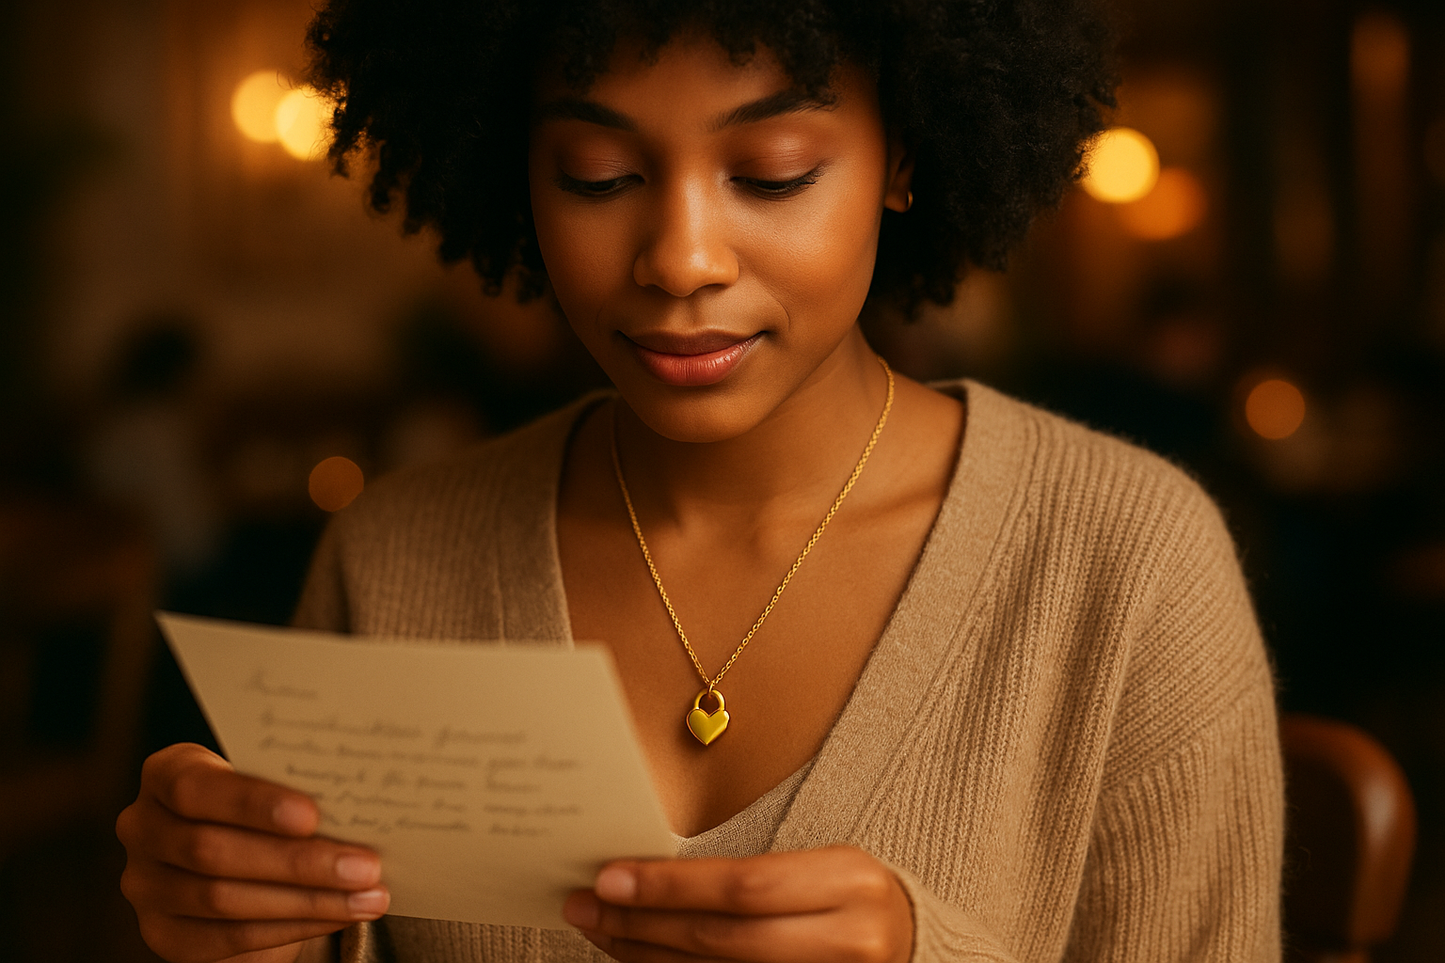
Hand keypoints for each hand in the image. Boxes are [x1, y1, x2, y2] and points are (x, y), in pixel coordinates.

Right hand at [117, 743, 388, 962]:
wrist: (240, 862)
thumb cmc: (265, 809)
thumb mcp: (272, 785)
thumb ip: (296, 789)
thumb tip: (364, 802)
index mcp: (167, 774)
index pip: (195, 787)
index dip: (252, 803)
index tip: (313, 815)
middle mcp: (144, 827)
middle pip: (212, 850)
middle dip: (298, 861)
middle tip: (365, 865)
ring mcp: (146, 885)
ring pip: (224, 899)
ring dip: (307, 900)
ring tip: (367, 895)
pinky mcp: (165, 933)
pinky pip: (230, 937)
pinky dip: (293, 926)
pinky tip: (339, 915)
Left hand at [563, 846, 913, 962]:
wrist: (914, 948)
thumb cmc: (852, 898)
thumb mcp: (820, 869)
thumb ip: (750, 877)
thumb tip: (647, 874)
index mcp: (850, 884)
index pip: (743, 886)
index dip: (671, 886)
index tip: (610, 876)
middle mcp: (849, 941)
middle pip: (725, 941)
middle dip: (646, 923)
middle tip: (588, 906)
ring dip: (650, 957)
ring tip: (603, 933)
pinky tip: (645, 962)